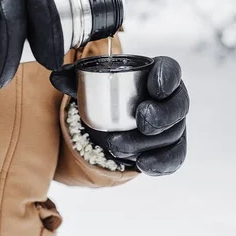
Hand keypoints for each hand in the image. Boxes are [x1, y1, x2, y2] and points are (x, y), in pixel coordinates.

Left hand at [51, 56, 188, 175]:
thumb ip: (76, 79)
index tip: (154, 87)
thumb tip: (56, 76)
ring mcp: (174, 126)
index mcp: (157, 75)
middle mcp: (171, 99)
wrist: (116, 124)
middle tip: (141, 120)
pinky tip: (142, 164)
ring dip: (145, 142)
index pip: (171, 71)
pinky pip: (173, 158)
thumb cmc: (111, 97)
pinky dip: (158, 162)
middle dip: (162, 114)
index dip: (167, 78)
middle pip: (179, 105)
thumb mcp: (94, 85)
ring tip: (117, 145)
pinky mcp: (172, 150)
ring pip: (172, 135)